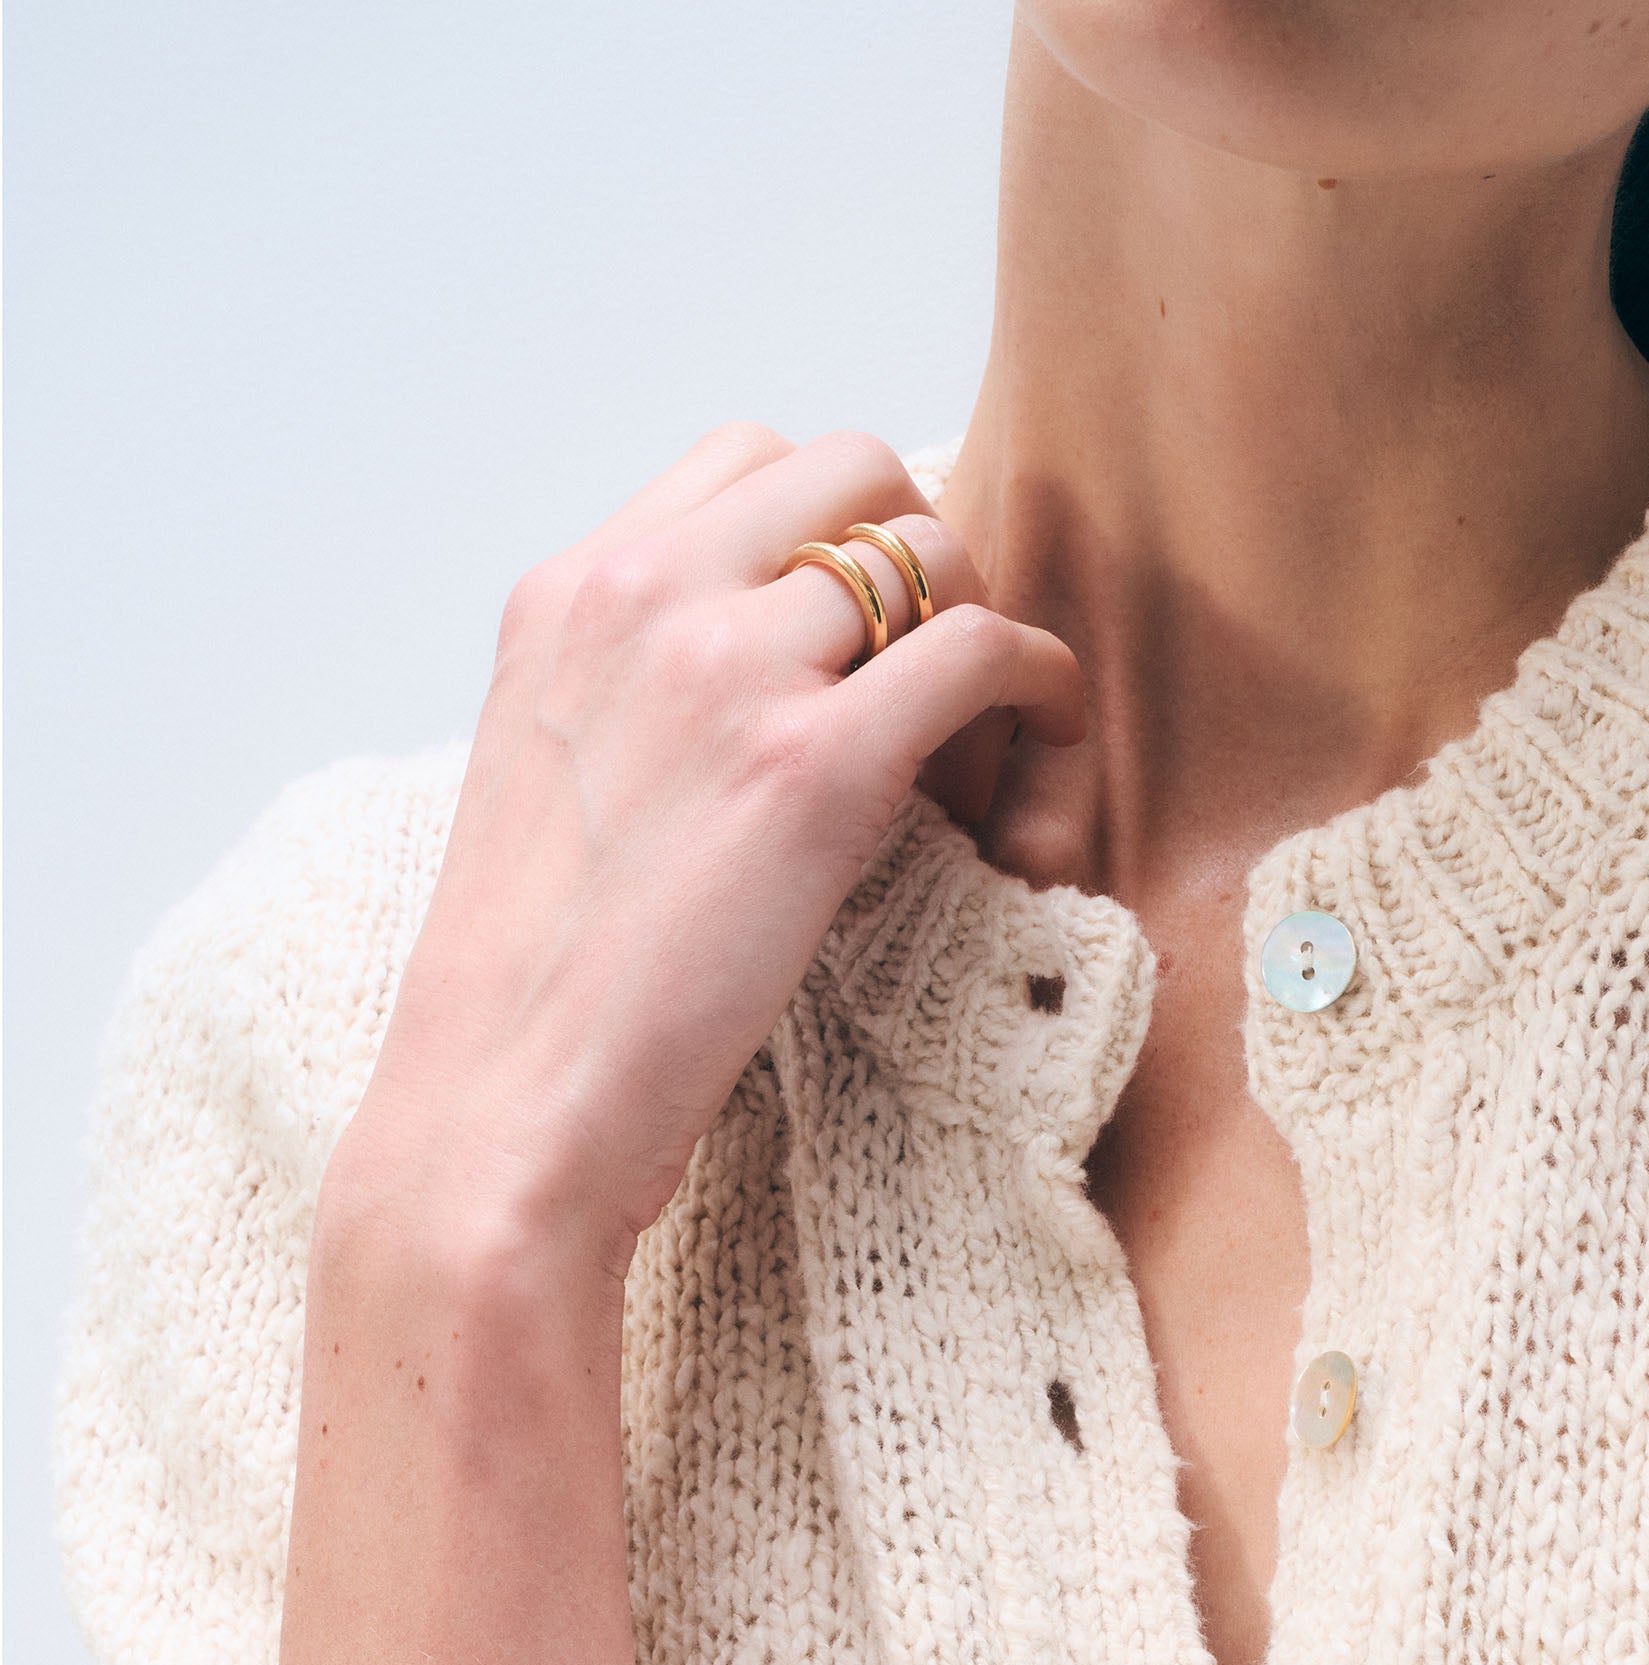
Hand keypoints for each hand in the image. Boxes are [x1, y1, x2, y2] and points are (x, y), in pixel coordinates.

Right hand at [334, 425, 1084, 1276]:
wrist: (501, 1112)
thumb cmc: (536, 996)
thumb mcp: (554, 782)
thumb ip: (633, 696)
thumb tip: (746, 694)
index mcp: (569, 591)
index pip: (748, 462)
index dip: (832, 542)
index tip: (855, 653)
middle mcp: (643, 594)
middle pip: (854, 470)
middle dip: (919, 564)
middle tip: (930, 697)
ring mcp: (728, 669)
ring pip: (935, 551)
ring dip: (981, 643)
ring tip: (972, 770)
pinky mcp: (814, 768)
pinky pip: (987, 651)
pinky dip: (1040, 693)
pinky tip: (1035, 770)